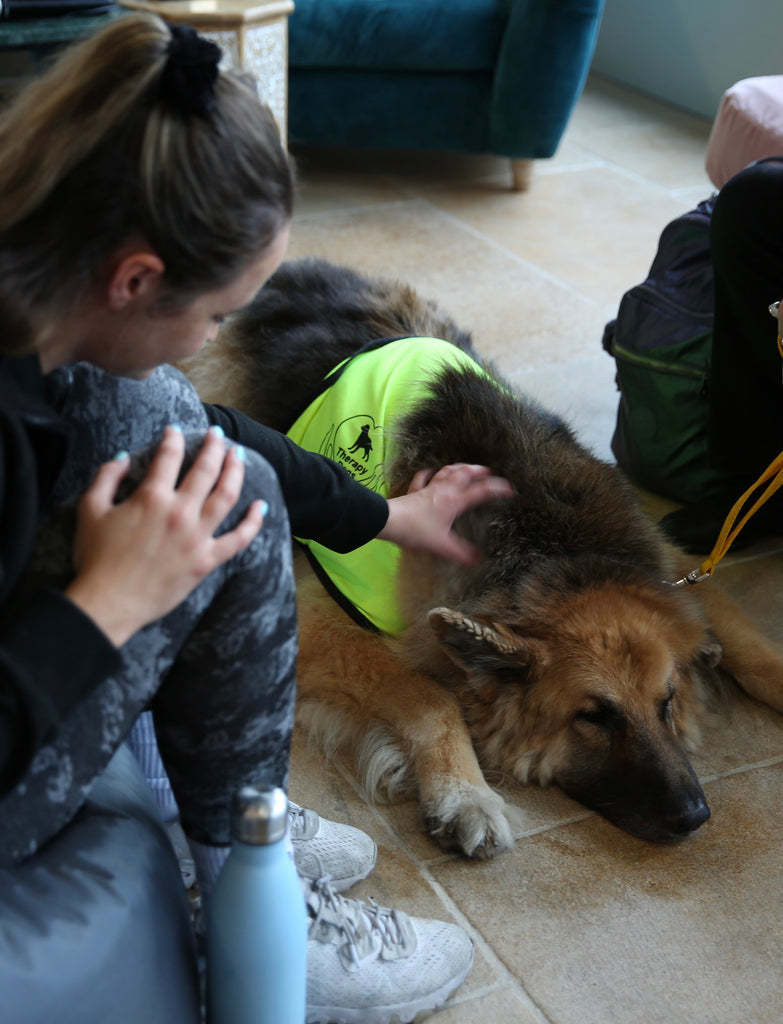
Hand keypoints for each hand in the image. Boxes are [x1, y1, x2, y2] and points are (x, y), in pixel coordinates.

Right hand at [65, 426, 265, 646]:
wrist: (109, 602)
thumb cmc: (95, 558)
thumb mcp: (90, 510)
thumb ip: (106, 478)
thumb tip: (122, 457)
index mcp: (152, 497)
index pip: (169, 456)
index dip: (174, 439)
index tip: (176, 430)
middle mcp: (180, 512)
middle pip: (206, 469)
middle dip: (215, 446)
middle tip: (219, 435)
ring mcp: (198, 536)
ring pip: (228, 495)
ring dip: (236, 471)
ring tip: (239, 456)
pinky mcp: (207, 560)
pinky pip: (239, 539)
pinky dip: (254, 522)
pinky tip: (261, 506)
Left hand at [377, 463, 513, 564]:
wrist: (389, 521)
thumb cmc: (415, 531)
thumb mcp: (442, 546)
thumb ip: (461, 554)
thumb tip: (478, 560)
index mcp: (454, 502)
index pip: (481, 492)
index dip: (498, 489)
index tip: (510, 489)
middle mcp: (444, 491)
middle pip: (465, 474)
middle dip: (479, 471)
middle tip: (489, 471)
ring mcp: (428, 489)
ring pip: (447, 472)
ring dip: (459, 468)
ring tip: (467, 467)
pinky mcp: (415, 492)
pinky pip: (424, 478)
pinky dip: (430, 473)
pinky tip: (432, 471)